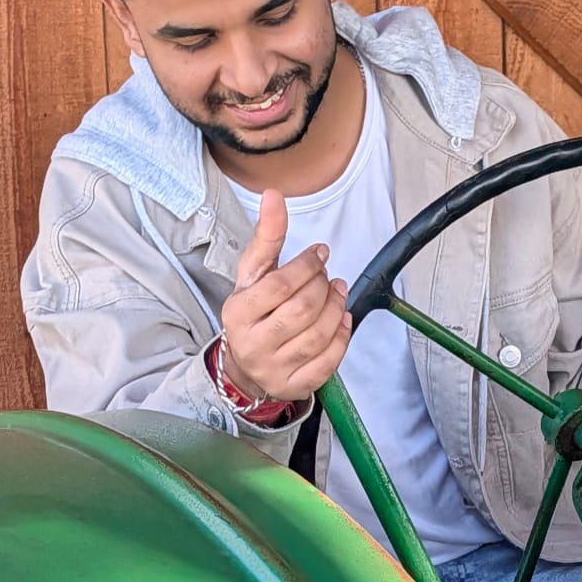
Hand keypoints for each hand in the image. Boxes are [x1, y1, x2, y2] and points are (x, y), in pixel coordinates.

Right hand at [220, 187, 351, 400]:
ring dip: (337, 307)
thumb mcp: (253, 275)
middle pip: (303, 309)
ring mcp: (275, 368)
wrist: (245, 366)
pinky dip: (343, 336)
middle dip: (323, 286)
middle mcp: (253, 344)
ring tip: (338, 292)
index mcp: (238, 313)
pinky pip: (329, 361)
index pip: (280, 285)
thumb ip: (266, 237)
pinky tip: (343, 319)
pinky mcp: (295, 386)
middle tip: (328, 276)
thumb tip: (274, 195)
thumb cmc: (253, 312)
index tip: (320, 254)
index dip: (306, 266)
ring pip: (319, 334)